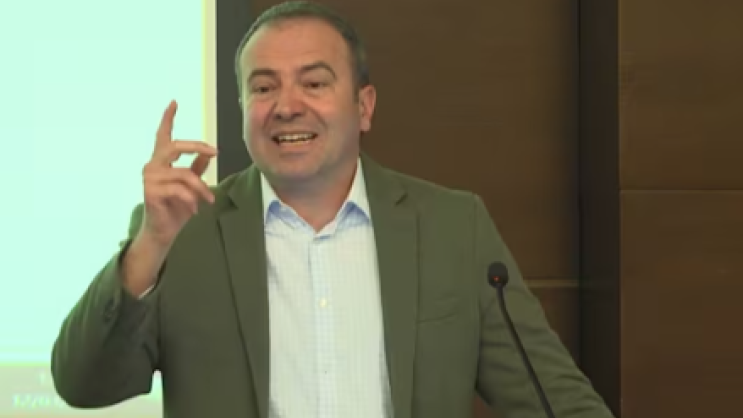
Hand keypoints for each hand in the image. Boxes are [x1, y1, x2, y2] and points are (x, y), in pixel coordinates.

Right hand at [139, 100, 216, 246]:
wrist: (163, 232)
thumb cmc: (176, 208)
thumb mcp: (191, 186)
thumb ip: (197, 169)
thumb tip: (208, 153)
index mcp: (161, 161)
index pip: (163, 135)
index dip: (168, 118)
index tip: (174, 102)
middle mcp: (152, 165)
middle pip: (175, 146)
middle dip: (197, 147)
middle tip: (215, 151)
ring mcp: (149, 178)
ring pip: (184, 174)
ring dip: (200, 189)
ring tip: (208, 200)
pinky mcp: (151, 191)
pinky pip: (179, 190)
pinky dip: (192, 200)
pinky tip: (194, 210)